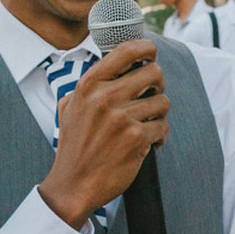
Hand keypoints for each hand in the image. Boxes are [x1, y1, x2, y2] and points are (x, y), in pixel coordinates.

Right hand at [39, 40, 169, 227]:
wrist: (73, 185)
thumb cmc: (74, 144)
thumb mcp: (70, 106)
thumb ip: (91, 84)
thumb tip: (117, 61)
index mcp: (89, 85)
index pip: (127, 50)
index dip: (147, 48)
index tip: (151, 54)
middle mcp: (105, 97)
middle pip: (155, 72)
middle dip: (157, 85)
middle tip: (150, 96)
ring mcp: (122, 118)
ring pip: (163, 101)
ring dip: (158, 114)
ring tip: (145, 124)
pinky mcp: (137, 139)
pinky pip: (163, 126)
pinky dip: (159, 135)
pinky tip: (147, 142)